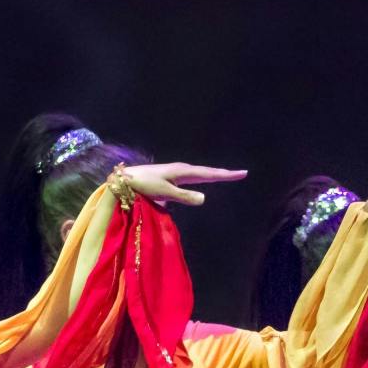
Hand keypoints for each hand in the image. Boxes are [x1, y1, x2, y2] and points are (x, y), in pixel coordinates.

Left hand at [120, 162, 246, 205]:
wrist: (125, 179)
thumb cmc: (143, 185)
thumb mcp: (164, 193)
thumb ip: (184, 196)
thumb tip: (204, 198)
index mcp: (183, 172)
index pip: (210, 174)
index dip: (226, 175)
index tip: (242, 173)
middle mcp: (182, 170)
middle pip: (208, 172)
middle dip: (224, 173)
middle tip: (241, 173)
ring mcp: (177, 172)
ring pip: (200, 174)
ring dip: (214, 174)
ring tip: (227, 175)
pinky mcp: (171, 177)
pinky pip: (193, 177)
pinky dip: (203, 177)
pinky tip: (204, 179)